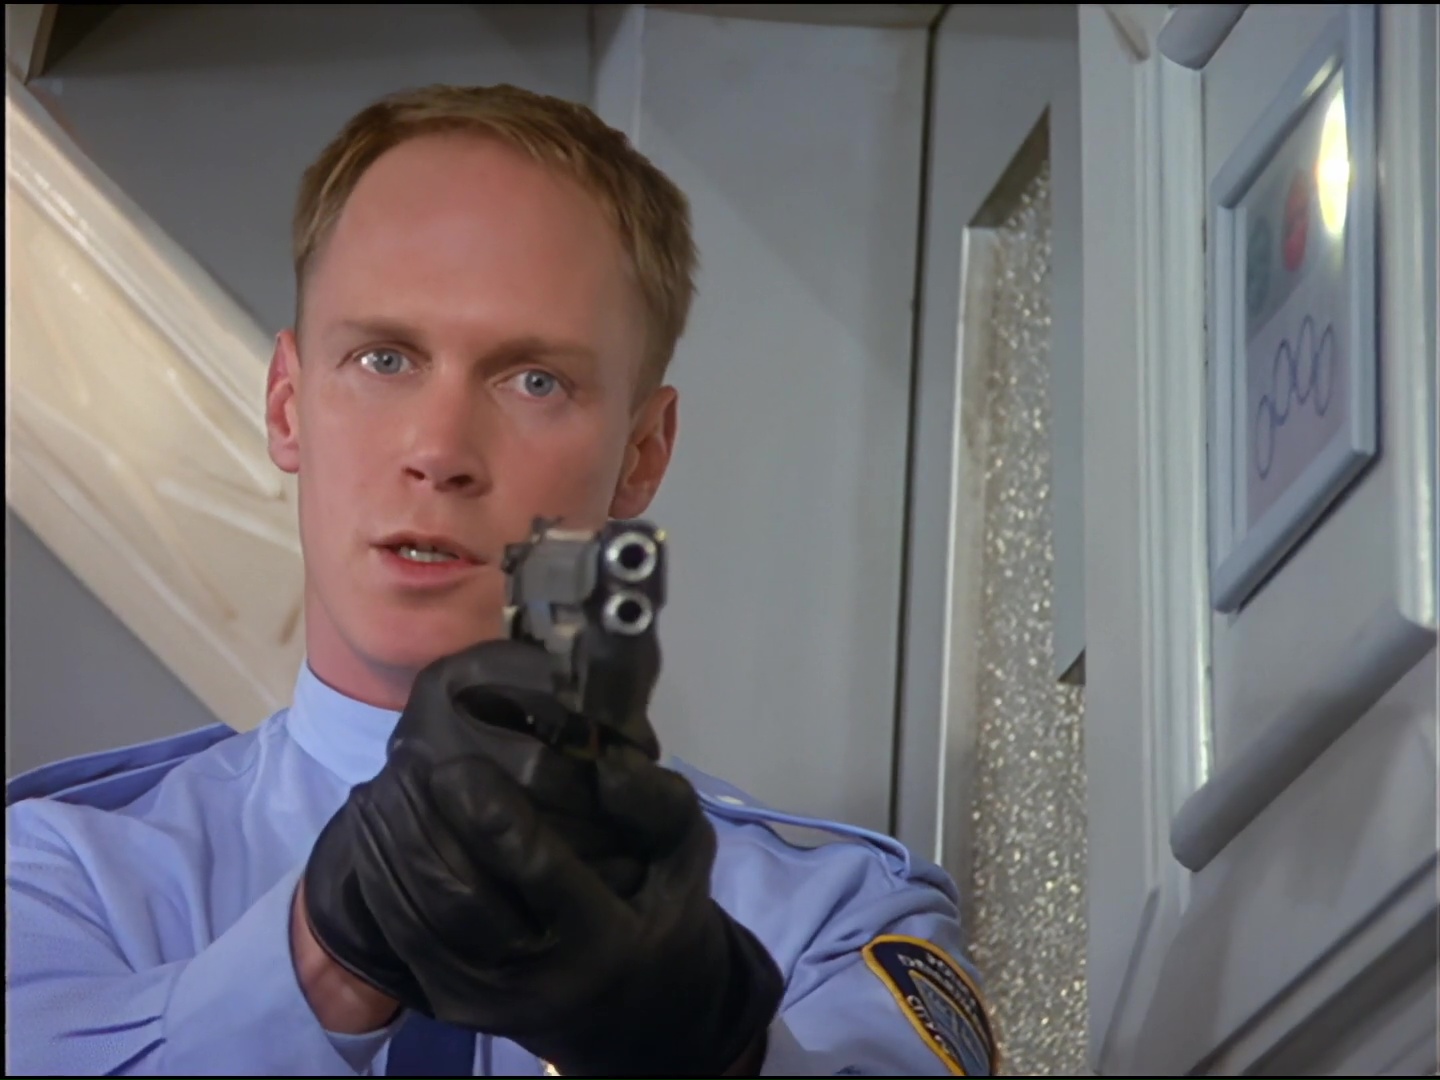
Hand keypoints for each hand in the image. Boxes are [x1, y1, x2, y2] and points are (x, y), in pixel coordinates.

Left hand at [302, 640, 784, 1075]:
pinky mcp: (453, 1007)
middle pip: (458, 895)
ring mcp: (488, 1001)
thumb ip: (658, 805)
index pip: (536, 871)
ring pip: (417, 920)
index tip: (453, 762)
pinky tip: (370, 835)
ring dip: (386, 850)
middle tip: (399, 763)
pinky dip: (377, 884)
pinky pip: (402, 941)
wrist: (640, 1020)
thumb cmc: (662, 914)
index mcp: (603, 939)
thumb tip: (606, 763)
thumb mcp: (686, 857)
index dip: (489, 815)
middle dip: (418, 825)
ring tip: (375, 788)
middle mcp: (539, 979)